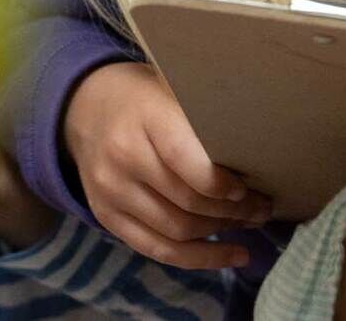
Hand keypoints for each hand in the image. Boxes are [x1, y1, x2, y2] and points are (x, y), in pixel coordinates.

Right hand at [61, 61, 267, 269]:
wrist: (83, 108)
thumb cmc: (142, 96)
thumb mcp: (170, 86)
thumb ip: (204, 112)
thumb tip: (261, 141)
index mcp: (144, 118)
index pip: (186, 162)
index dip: (222, 184)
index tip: (248, 187)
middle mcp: (122, 157)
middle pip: (187, 202)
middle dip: (234, 212)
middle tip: (262, 207)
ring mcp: (110, 191)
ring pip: (177, 230)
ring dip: (220, 232)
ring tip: (249, 224)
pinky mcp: (106, 216)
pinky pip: (158, 250)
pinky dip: (200, 259)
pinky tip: (232, 255)